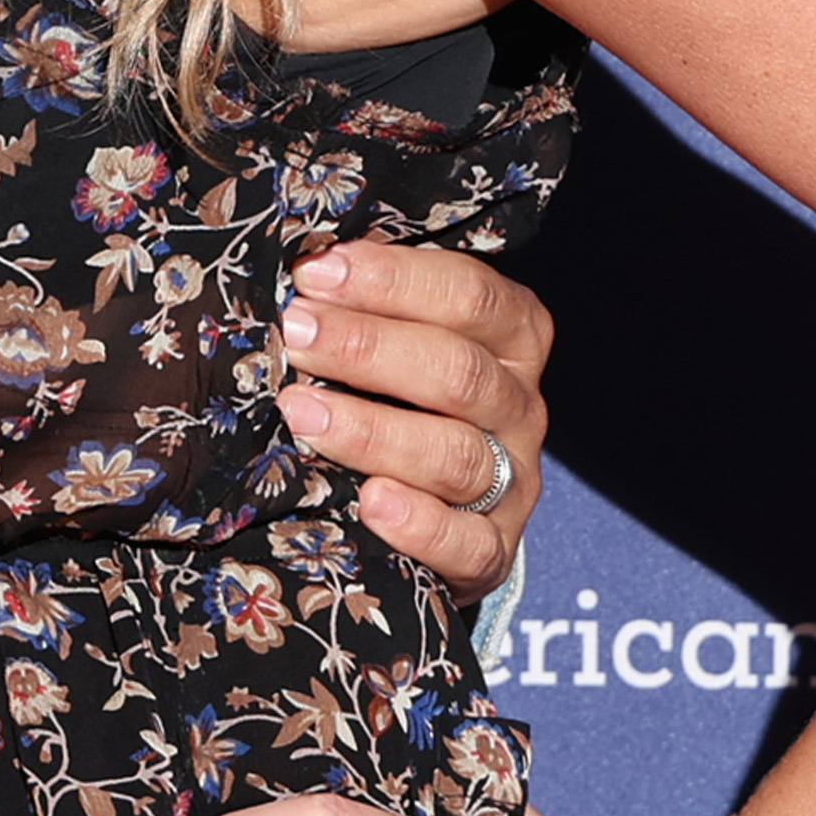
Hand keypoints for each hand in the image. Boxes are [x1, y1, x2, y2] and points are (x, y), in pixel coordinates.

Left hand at [268, 238, 549, 583]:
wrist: (438, 510)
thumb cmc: (401, 397)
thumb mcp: (402, 338)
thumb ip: (369, 305)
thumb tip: (297, 265)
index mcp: (509, 335)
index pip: (469, 294)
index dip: (393, 280)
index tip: (315, 273)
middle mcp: (520, 404)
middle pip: (458, 371)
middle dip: (367, 348)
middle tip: (295, 334)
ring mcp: (512, 481)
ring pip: (456, 454)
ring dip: (372, 431)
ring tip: (300, 412)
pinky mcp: (492, 549)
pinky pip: (468, 543)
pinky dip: (421, 525)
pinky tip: (371, 503)